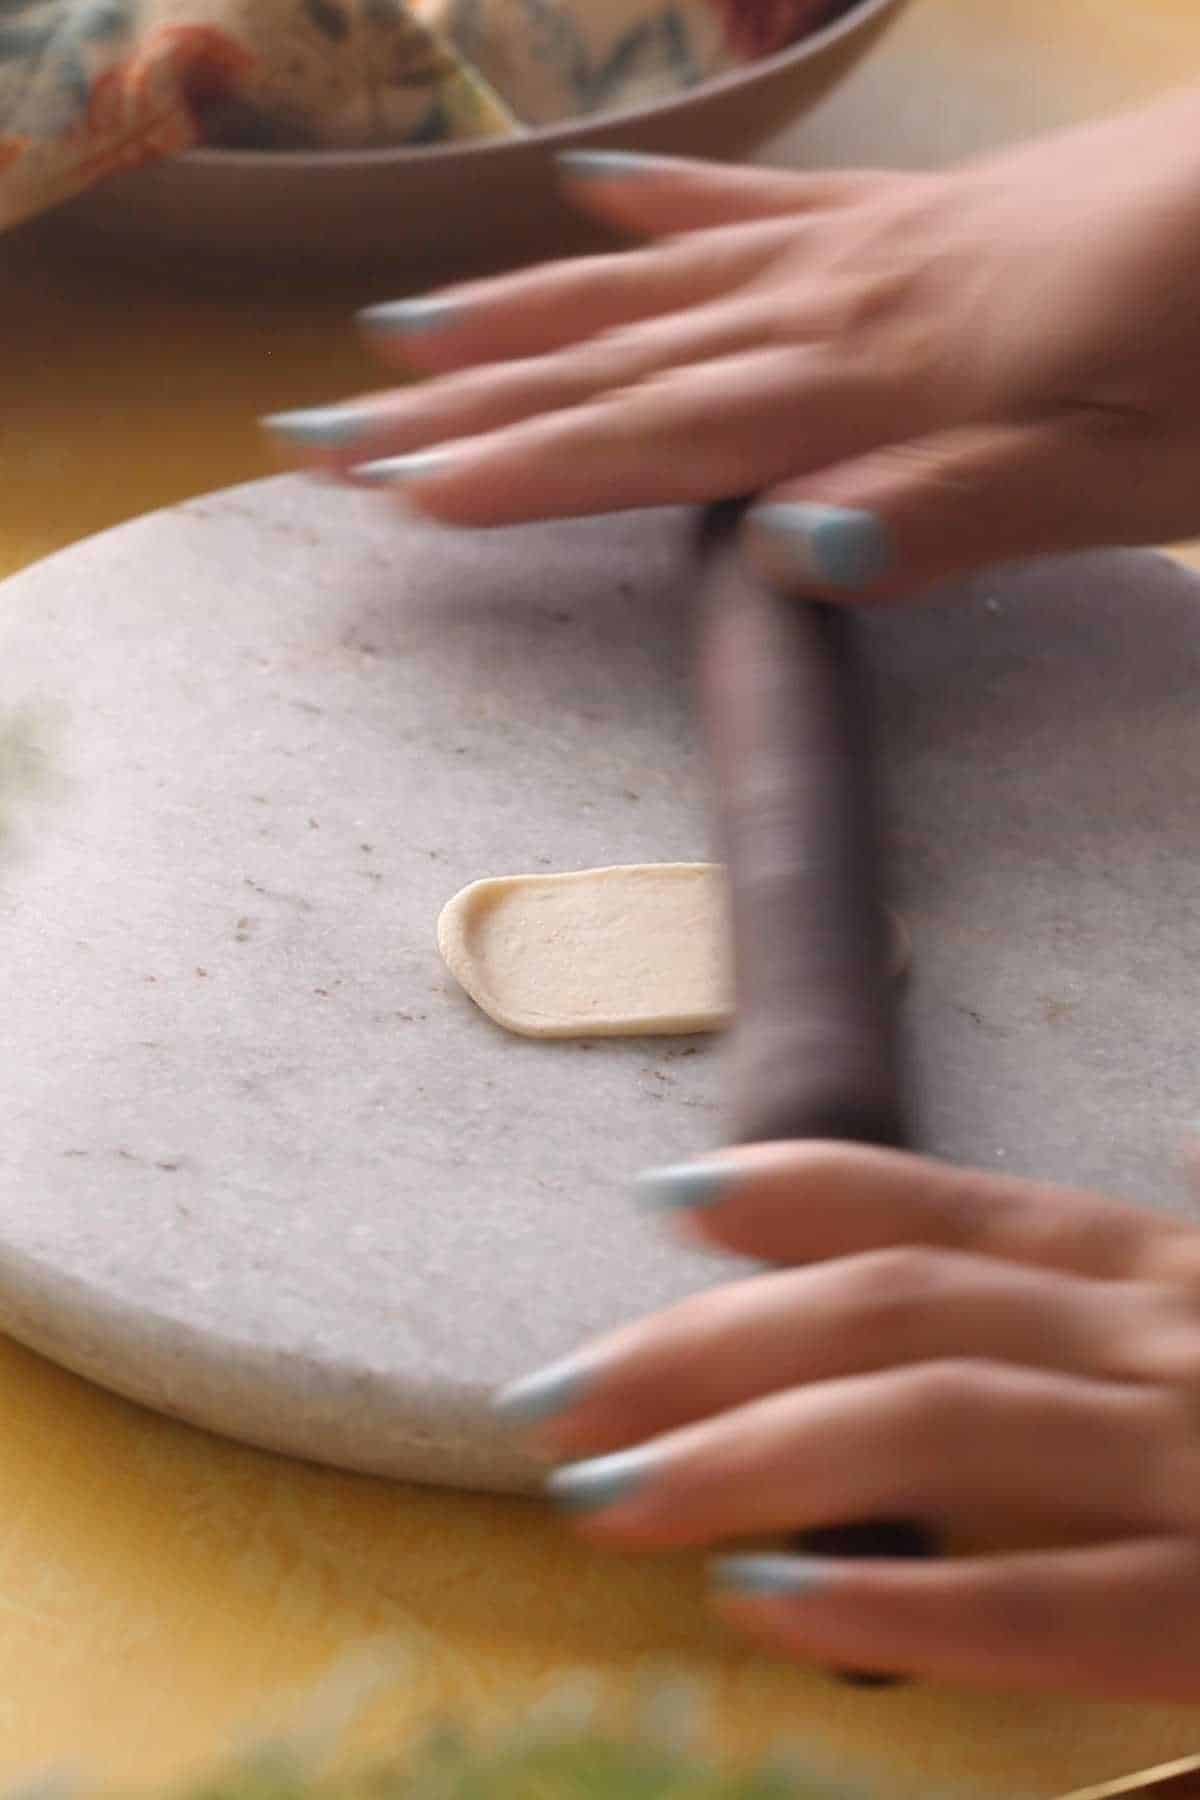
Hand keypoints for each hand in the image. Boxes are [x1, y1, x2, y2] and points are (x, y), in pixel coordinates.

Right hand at [264, 88, 1199, 600]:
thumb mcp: (1129, 475)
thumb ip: (956, 510)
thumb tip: (782, 552)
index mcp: (875, 385)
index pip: (653, 438)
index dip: (518, 469)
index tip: (392, 492)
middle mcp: (841, 306)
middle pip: (615, 362)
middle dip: (466, 401)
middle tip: (329, 423)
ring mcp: (874, 247)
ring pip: (658, 283)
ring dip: (526, 311)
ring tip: (410, 328)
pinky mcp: (923, 216)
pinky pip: (764, 204)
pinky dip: (668, 204)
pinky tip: (596, 191)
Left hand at [495, 1142, 1199, 1698]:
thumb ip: (1114, 1282)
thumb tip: (1014, 1224)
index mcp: (1160, 1276)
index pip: (950, 1209)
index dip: (800, 1192)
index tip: (663, 1196)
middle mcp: (1169, 1342)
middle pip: (896, 1310)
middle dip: (709, 1343)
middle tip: (558, 1393)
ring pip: (942, 1427)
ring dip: (752, 1452)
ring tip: (607, 1495)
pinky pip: (1056, 1609)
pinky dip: (910, 1602)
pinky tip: (774, 1609)